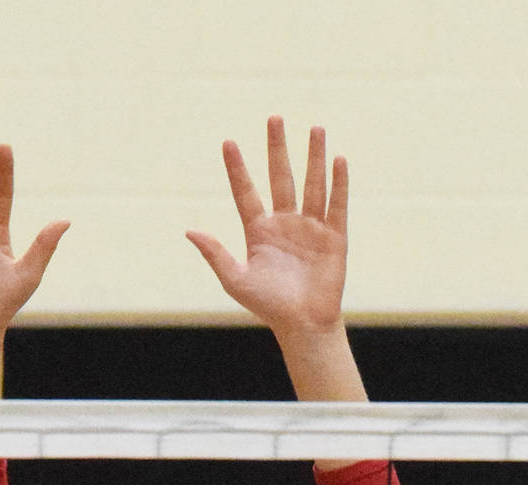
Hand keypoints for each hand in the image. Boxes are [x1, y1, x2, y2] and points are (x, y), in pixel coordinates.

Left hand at [187, 116, 347, 335]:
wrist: (302, 324)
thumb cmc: (267, 305)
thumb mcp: (234, 279)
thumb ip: (215, 253)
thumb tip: (189, 231)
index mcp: (259, 231)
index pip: (246, 192)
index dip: (238, 169)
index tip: (228, 143)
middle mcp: (285, 223)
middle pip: (281, 177)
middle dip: (277, 149)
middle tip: (273, 118)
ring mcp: (311, 226)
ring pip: (312, 183)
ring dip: (313, 156)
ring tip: (314, 128)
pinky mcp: (334, 235)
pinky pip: (337, 203)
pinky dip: (338, 182)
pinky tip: (338, 159)